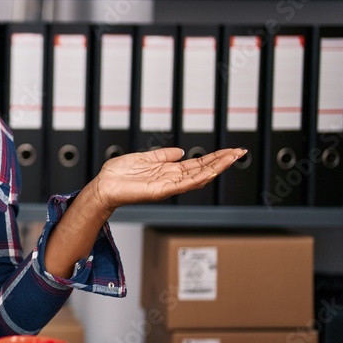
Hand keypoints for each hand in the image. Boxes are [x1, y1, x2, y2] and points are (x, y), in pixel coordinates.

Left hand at [88, 147, 244, 212]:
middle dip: (221, 161)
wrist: (103, 186)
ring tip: (231, 159)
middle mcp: (171, 179)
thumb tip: (179, 151)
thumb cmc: (118, 175)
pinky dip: (197, 179)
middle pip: (202, 169)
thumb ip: (162, 155)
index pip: (197, 164)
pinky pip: (182, 185)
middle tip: (239, 153)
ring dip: (215, 168)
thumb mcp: (143, 158)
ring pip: (198, 177)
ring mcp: (167, 186)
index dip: (214, 158)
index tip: (230, 151)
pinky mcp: (160, 191)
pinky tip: (210, 172)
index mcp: (168, 171)